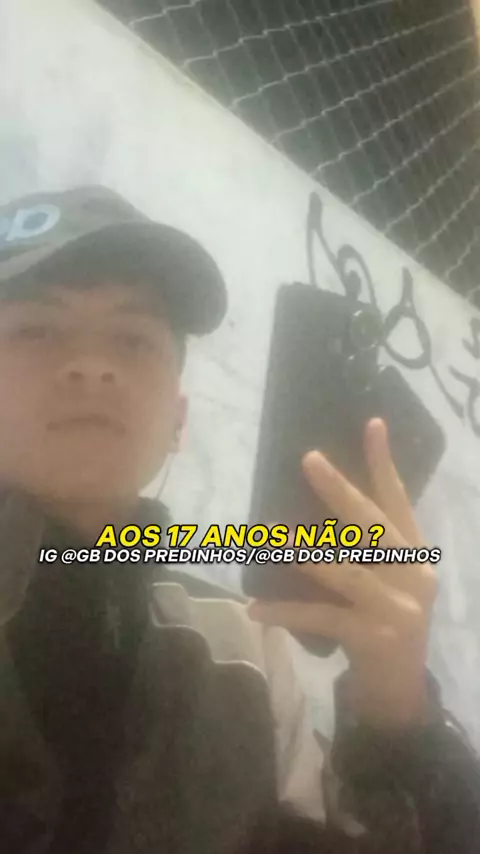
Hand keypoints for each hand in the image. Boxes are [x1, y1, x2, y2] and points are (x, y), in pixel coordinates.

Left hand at [247, 418, 436, 728]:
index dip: (384, 463)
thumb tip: (306, 517)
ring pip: (347, 571)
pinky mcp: (374, 638)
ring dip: (308, 553)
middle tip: (309, 459)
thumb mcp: (385, 583)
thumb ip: (363, 552)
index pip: (399, 501)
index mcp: (416, 555)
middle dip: (340, 492)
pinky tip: (255, 609)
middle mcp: (414, 575)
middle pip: (373, 526)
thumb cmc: (383, 626)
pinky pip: (322, 617)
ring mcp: (398, 608)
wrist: (400, 694)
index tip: (371, 423)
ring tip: (273, 536)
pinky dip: (287, 612)